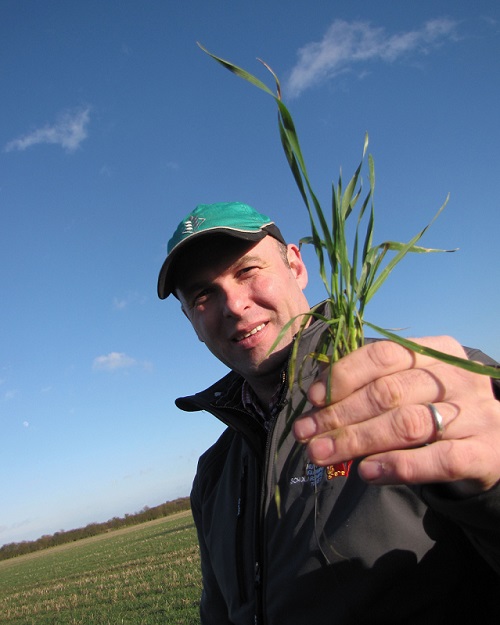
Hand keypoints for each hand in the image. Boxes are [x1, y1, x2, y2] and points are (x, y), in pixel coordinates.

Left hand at [293, 336, 499, 492]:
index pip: (383, 354)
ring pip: (407, 424)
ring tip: (322, 453)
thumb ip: (374, 388)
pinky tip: (367, 472)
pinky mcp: (485, 452)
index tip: (315, 398)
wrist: (495, 440)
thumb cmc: (439, 409)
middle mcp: (456, 378)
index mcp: (435, 352)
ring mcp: (474, 414)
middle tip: (306, 434)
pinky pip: (439, 459)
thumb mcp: (411, 386)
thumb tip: (320, 405)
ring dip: (357, 440)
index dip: (345, 375)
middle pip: (388, 392)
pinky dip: (398, 466)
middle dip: (340, 415)